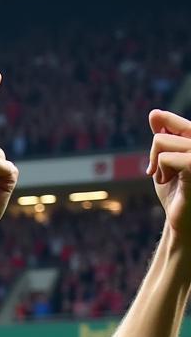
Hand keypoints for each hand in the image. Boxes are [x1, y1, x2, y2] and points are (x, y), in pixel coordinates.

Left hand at [147, 110, 190, 238]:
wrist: (183, 222)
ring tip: (169, 180)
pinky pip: (166, 157)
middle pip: (163, 136)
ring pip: (161, 143)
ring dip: (157, 166)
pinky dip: (161, 171)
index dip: (167, 120)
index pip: (183, 124)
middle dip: (153, 155)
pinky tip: (168, 182)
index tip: (154, 116)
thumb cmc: (177, 195)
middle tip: (161, 174)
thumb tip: (155, 114)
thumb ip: (165, 140)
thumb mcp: (167, 164)